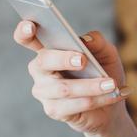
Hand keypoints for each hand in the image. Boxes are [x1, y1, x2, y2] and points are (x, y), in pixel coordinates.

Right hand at [14, 24, 129, 135]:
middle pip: (44, 61)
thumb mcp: (106, 53)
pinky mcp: (54, 110)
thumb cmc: (102, 73)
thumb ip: (97, 41)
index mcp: (48, 49)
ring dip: (91, 86)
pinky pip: (74, 105)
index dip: (24, 31)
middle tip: (82, 59)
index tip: (30, 25)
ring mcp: (44, 92)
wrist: (110, 104)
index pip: (27, 38)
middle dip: (63, 59)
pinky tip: (112, 95)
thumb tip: (85, 39)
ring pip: (64, 88)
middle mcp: (40, 70)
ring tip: (111, 83)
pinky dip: (97, 99)